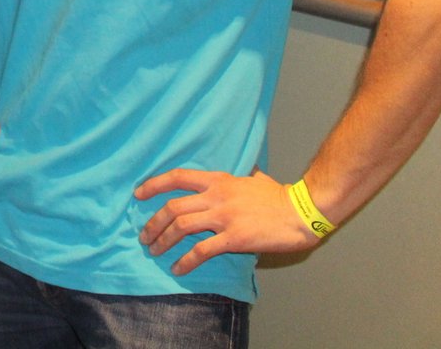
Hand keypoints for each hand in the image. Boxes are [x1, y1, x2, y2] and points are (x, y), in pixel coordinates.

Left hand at [135, 168, 324, 275]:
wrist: (303, 211)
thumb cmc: (281, 196)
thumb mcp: (255, 178)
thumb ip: (243, 176)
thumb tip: (246, 172)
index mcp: (218, 180)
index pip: (178, 177)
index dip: (154, 184)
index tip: (138, 194)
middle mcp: (216, 196)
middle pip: (173, 207)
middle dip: (153, 222)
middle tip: (144, 235)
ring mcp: (224, 217)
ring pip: (181, 227)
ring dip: (163, 240)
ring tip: (154, 251)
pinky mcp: (234, 238)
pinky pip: (202, 250)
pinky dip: (185, 260)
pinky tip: (178, 268)